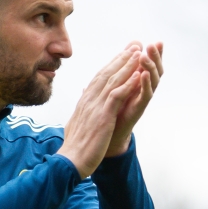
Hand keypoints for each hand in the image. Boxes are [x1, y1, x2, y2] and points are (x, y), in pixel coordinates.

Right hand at [57, 48, 143, 177]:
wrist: (69, 162)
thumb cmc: (73, 148)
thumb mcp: (75, 126)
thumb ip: (80, 112)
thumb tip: (81, 102)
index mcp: (83, 103)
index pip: (98, 79)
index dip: (111, 65)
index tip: (121, 54)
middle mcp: (88, 101)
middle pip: (105, 74)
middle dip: (120, 58)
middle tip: (133, 45)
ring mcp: (95, 108)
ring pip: (112, 81)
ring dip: (126, 65)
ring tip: (138, 52)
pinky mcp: (102, 116)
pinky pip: (117, 95)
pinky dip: (128, 83)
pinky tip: (138, 74)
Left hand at [106, 42, 163, 156]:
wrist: (106, 137)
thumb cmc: (109, 113)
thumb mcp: (110, 91)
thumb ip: (113, 78)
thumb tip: (110, 67)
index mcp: (135, 84)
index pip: (144, 65)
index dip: (148, 54)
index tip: (150, 41)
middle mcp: (141, 90)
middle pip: (153, 70)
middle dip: (155, 56)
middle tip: (154, 44)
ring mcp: (140, 99)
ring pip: (152, 80)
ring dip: (151, 66)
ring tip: (147, 55)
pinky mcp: (138, 108)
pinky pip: (145, 94)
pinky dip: (145, 83)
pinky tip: (144, 73)